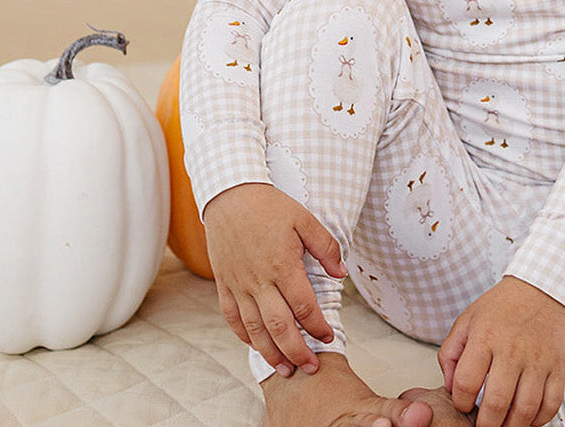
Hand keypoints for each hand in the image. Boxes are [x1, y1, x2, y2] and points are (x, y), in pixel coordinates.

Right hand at [202, 182, 345, 375]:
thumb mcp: (305, 219)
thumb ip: (326, 247)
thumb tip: (340, 274)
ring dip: (270, 353)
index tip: (328, 336)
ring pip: (254, 329)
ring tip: (285, 369)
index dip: (318, 326)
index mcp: (282, 265)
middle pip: (279, 327)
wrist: (231, 195)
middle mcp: (259, 280)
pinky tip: (256, 345)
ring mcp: (239, 284)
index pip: (304, 306)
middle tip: (309, 368)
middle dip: (296, 352)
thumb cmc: (270, 206)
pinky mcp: (224, 283)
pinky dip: (243, 335)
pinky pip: (232, 317)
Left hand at [439, 276, 564, 426]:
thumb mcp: (467, 320)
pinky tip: (528, 418)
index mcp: (485, 337)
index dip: (461, 402)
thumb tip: (450, 388)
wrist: (540, 289)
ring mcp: (537, 360)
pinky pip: (551, 404)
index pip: (466, 383)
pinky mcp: (557, 366)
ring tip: (503, 426)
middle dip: (485, 426)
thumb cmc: (502, 307)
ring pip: (525, 409)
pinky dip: (539, 420)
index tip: (464, 405)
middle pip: (496, 403)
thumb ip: (450, 353)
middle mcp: (511, 350)